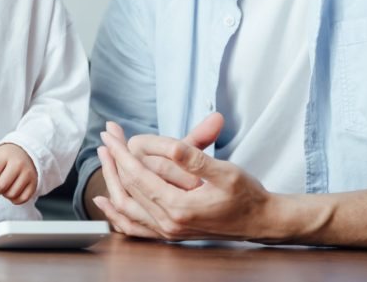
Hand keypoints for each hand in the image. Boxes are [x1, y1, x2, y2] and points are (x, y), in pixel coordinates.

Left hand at [0, 143, 37, 204]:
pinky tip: (13, 192)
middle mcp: (18, 163)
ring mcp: (28, 173)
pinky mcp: (34, 183)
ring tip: (6, 186)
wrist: (25, 152)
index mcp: (5, 155)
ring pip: (12, 194)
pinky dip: (14, 200)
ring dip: (5, 194)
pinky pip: (22, 199)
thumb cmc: (5, 157)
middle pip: (2, 185)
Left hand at [93, 115, 282, 241]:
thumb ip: (195, 158)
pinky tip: (104, 201)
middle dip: (114, 159)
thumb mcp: (225, 171)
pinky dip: (116, 214)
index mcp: (179, 208)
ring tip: (104, 156)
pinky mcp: (170, 233)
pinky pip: (134, 227)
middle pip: (128, 188)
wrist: (261, 221)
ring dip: (112, 179)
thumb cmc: (247, 195)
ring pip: (126, 205)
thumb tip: (170, 145)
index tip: (111, 133)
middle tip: (107, 136)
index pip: (137, 175)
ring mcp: (168, 231)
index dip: (121, 151)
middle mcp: (169, 223)